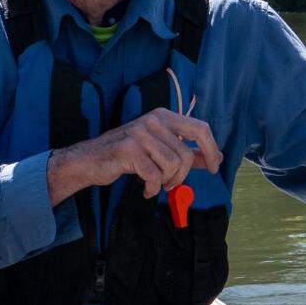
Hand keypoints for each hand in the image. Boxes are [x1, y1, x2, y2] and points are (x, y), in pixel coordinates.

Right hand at [47, 107, 223, 204]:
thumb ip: (187, 152)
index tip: (215, 167)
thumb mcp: (160, 149)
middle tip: (171, 184)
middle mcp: (153, 120)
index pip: (200, 128)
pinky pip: (154, 175)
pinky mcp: (129, 150)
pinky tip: (145, 188)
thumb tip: (215, 158)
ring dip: (166, 182)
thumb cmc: (128, 156)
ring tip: (155, 184)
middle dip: (182, 176)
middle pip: (186, 154)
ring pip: (172, 166)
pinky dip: (152, 187)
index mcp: (164, 116)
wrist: (91, 160)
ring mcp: (140, 134)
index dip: (211, 149)